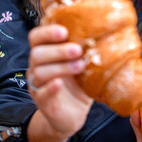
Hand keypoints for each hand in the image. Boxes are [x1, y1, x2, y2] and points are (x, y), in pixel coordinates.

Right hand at [27, 24, 92, 139]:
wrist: (74, 112)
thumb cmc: (78, 81)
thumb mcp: (82, 61)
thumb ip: (85, 46)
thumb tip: (105, 29)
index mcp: (45, 52)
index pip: (36, 37)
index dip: (47, 32)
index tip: (64, 31)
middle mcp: (37, 66)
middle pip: (36, 53)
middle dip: (58, 50)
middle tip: (78, 50)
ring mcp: (37, 85)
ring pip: (39, 72)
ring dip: (60, 67)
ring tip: (79, 66)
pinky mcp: (43, 102)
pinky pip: (41, 93)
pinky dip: (50, 87)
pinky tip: (60, 83)